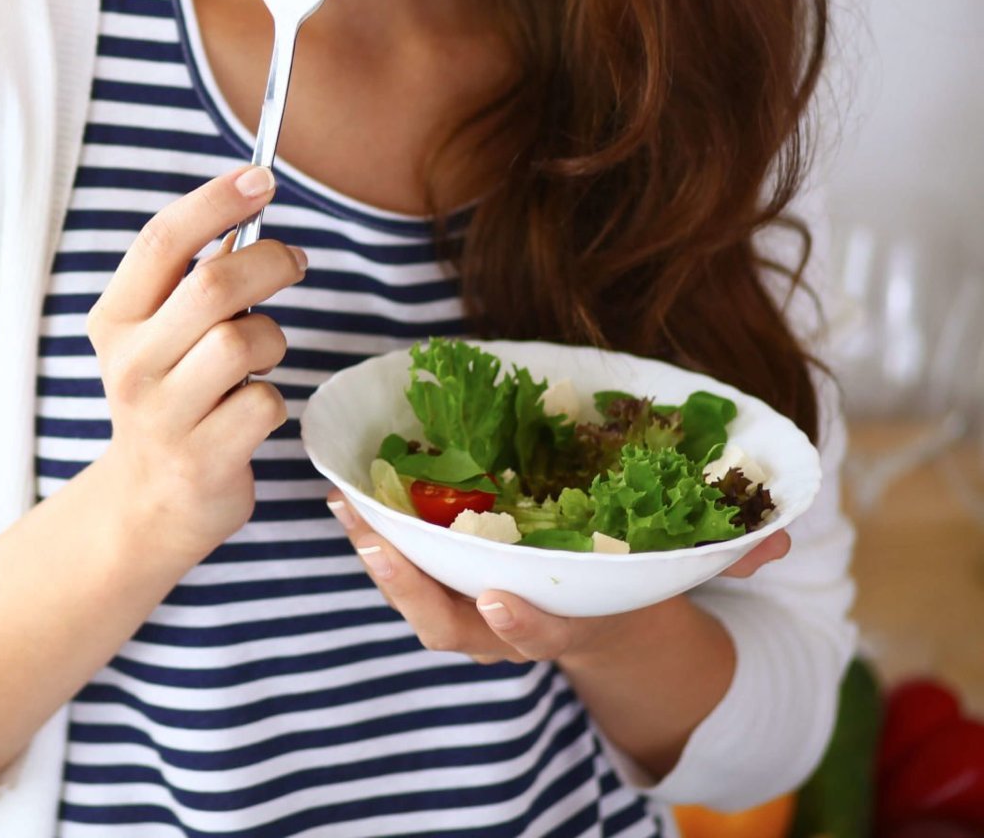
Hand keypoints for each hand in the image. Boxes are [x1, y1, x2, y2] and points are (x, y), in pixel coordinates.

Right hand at [84, 165, 308, 571]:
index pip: (161, 241)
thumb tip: (248, 208)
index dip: (215, 201)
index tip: (262, 176)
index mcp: (114, 320)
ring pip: (244, 342)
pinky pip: (265, 403)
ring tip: (261, 357)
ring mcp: (162, 415)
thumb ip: (193, 279)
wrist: (149, 503)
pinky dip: (272, 400)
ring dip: (273, 340)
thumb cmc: (171, 398)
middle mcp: (130, 364)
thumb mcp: (161, 335)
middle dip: (269, 262)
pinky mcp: (202, 459)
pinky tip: (250, 413)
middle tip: (295, 261)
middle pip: (213, 285)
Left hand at [324, 489, 794, 663]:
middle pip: (455, 626)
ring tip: (347, 509)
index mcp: (575, 625)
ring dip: (379, 557)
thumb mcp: (682, 571)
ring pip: (417, 601)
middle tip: (378, 544)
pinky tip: (346, 491)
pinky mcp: (446, 583)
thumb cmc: (636, 580)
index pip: (548, 632)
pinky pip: (403, 567)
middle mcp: (515, 625)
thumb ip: (726, 553)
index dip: (523, 622)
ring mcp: (474, 612)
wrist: (604, 624)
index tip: (498, 600)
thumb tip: (777, 535)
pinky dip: (374, 534)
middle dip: (414, 590)